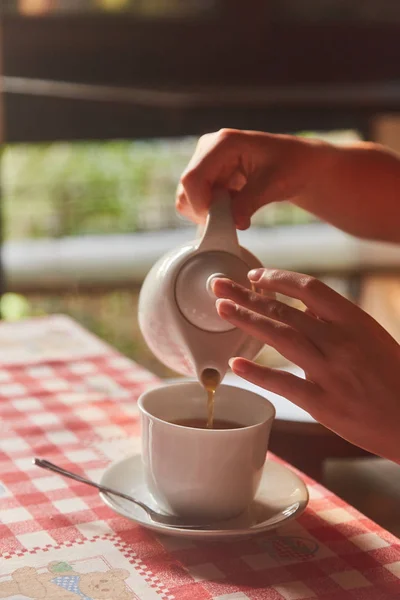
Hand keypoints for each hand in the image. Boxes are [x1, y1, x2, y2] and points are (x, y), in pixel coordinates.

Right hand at [176, 129, 333, 228]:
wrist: (299, 165)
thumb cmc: (292, 167)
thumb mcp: (275, 185)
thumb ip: (250, 202)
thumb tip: (233, 223)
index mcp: (223, 143)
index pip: (192, 179)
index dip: (201, 205)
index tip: (222, 222)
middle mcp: (208, 149)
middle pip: (185, 190)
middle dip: (205, 211)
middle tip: (233, 218)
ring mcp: (206, 162)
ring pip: (188, 198)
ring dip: (209, 213)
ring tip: (237, 210)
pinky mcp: (208, 175)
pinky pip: (198, 202)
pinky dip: (213, 211)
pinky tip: (235, 206)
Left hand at [213, 269, 399, 462]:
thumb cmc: (394, 377)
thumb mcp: (371, 337)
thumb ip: (336, 322)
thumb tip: (302, 308)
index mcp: (355, 321)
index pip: (309, 289)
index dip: (278, 279)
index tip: (255, 276)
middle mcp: (341, 341)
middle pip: (285, 310)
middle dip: (247, 295)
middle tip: (218, 285)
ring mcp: (331, 372)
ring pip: (281, 338)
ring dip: (248, 320)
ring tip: (222, 308)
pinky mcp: (324, 403)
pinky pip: (285, 384)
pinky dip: (258, 373)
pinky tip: (235, 366)